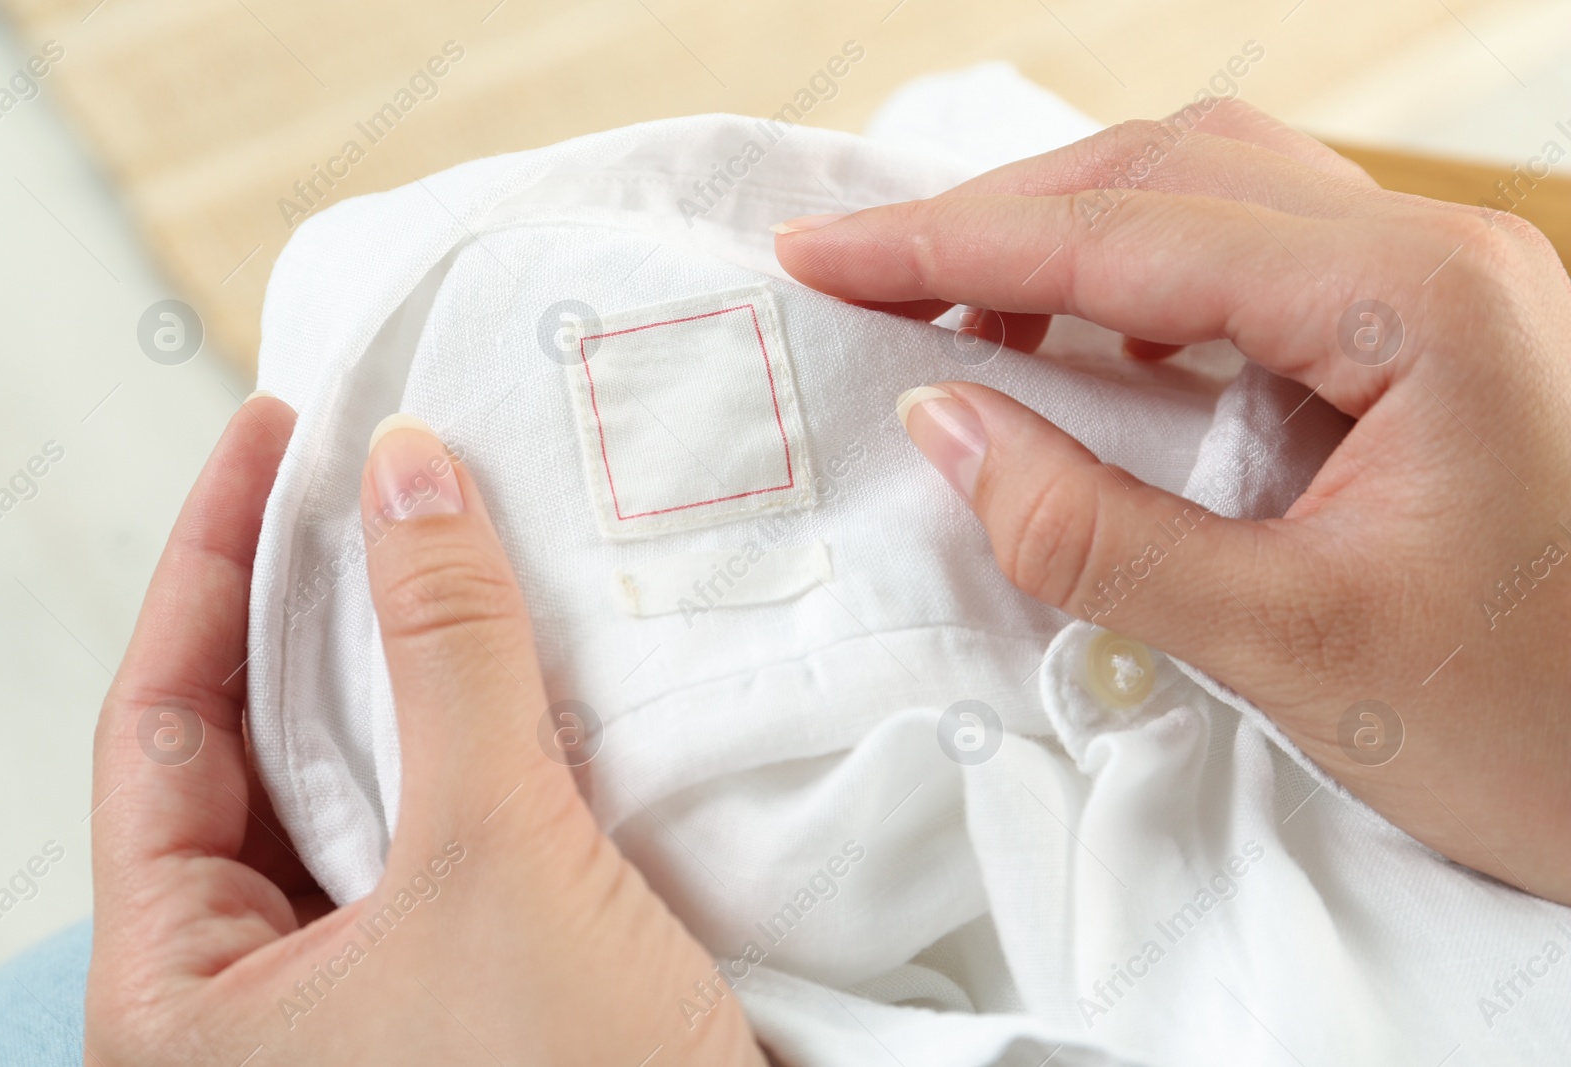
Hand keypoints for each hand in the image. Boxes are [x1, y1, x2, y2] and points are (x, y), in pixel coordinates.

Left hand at [85, 396, 765, 1064]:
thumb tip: (407, 481)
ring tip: (452, 541)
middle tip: (371, 474)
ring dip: (410, 668)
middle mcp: (256, 998)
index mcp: (185, 998)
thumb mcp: (498, 865)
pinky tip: (528, 659)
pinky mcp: (469, 979)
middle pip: (253, 748)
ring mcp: (367, 989)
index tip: (273, 438)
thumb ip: (448, 659)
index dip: (212, 564)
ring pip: (362, 785)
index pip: (162, 729)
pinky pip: (448, 824)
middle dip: (313, 606)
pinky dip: (483, 735)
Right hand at [775, 100, 1570, 903]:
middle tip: (861, 276)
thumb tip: (941, 423)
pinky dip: (1134, 287)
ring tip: (950, 312)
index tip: (821, 254)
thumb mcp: (1294, 649)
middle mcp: (1433, 254)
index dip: (950, 245)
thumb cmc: (1538, 726)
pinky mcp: (1426, 334)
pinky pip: (1251, 261)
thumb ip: (1095, 533)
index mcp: (1413, 303)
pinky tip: (1080, 347)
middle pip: (1164, 174)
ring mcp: (1439, 284)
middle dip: (993, 220)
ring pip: (1207, 198)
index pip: (1124, 235)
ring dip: (1064, 240)